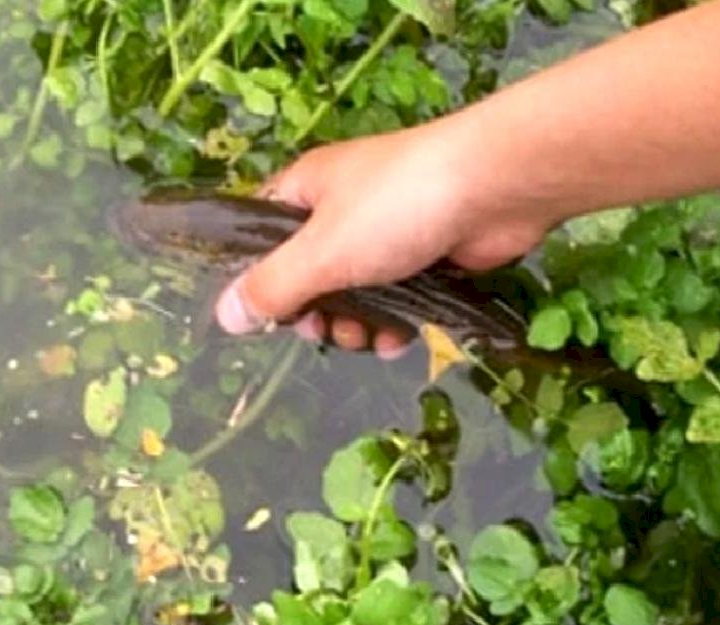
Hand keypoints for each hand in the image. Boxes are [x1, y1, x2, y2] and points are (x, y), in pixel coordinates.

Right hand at [214, 120, 548, 357]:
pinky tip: (400, 341)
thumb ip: (273, 287)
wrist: (495, 187)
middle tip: (328, 333)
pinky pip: (397, 298)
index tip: (274, 313)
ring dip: (356, 325)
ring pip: (355, 292)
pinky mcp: (427, 254)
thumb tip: (224, 317)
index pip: (263, 236)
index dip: (261, 278)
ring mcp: (388, 232)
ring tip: (369, 341)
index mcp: (308, 191)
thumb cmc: (396, 208)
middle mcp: (344, 209)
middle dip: (317, 314)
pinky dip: (395, 323)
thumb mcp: (321, 251)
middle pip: (310, 274)